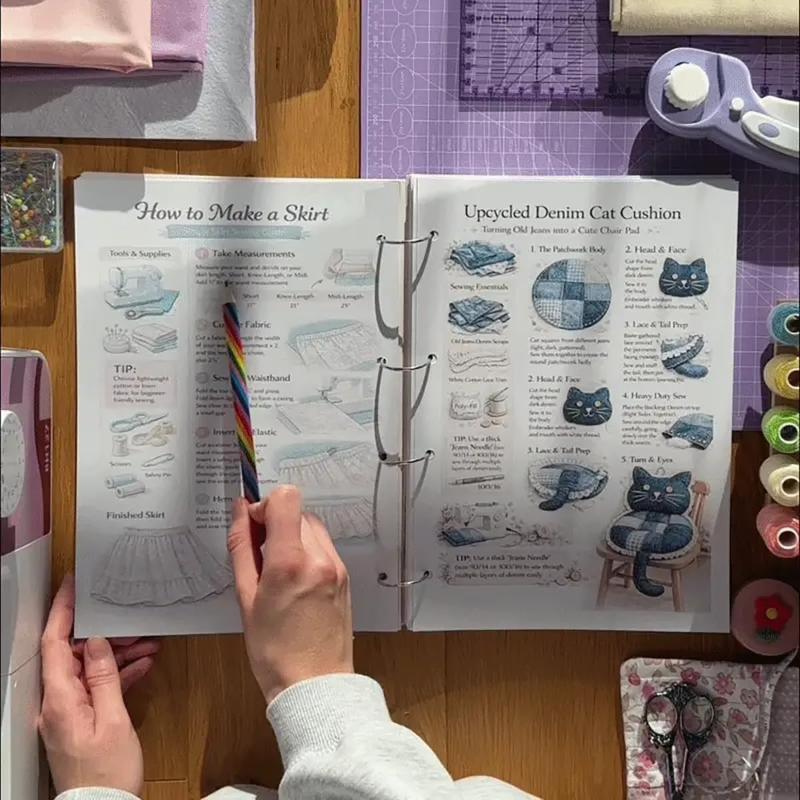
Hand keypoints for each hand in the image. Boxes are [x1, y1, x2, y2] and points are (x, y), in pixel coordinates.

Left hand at [39, 575, 158, 795]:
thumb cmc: (107, 772)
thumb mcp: (112, 720)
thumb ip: (105, 677)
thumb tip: (99, 642)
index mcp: (59, 699)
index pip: (54, 643)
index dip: (63, 611)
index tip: (73, 585)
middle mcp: (56, 703)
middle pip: (74, 654)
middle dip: (104, 633)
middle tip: (130, 618)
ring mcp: (66, 712)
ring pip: (89, 668)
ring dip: (116, 654)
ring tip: (148, 643)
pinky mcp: (79, 722)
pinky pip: (95, 687)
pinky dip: (117, 675)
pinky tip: (140, 665)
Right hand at [228, 485, 353, 704]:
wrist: (315, 685)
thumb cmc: (274, 651)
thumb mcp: (245, 599)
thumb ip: (241, 548)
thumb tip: (239, 513)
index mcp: (291, 562)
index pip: (286, 499)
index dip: (264, 506)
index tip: (252, 527)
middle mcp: (320, 558)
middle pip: (298, 511)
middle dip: (275, 523)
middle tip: (260, 554)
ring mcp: (337, 566)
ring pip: (312, 527)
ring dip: (292, 536)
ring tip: (277, 571)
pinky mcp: (346, 576)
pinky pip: (323, 546)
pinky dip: (306, 551)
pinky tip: (294, 581)